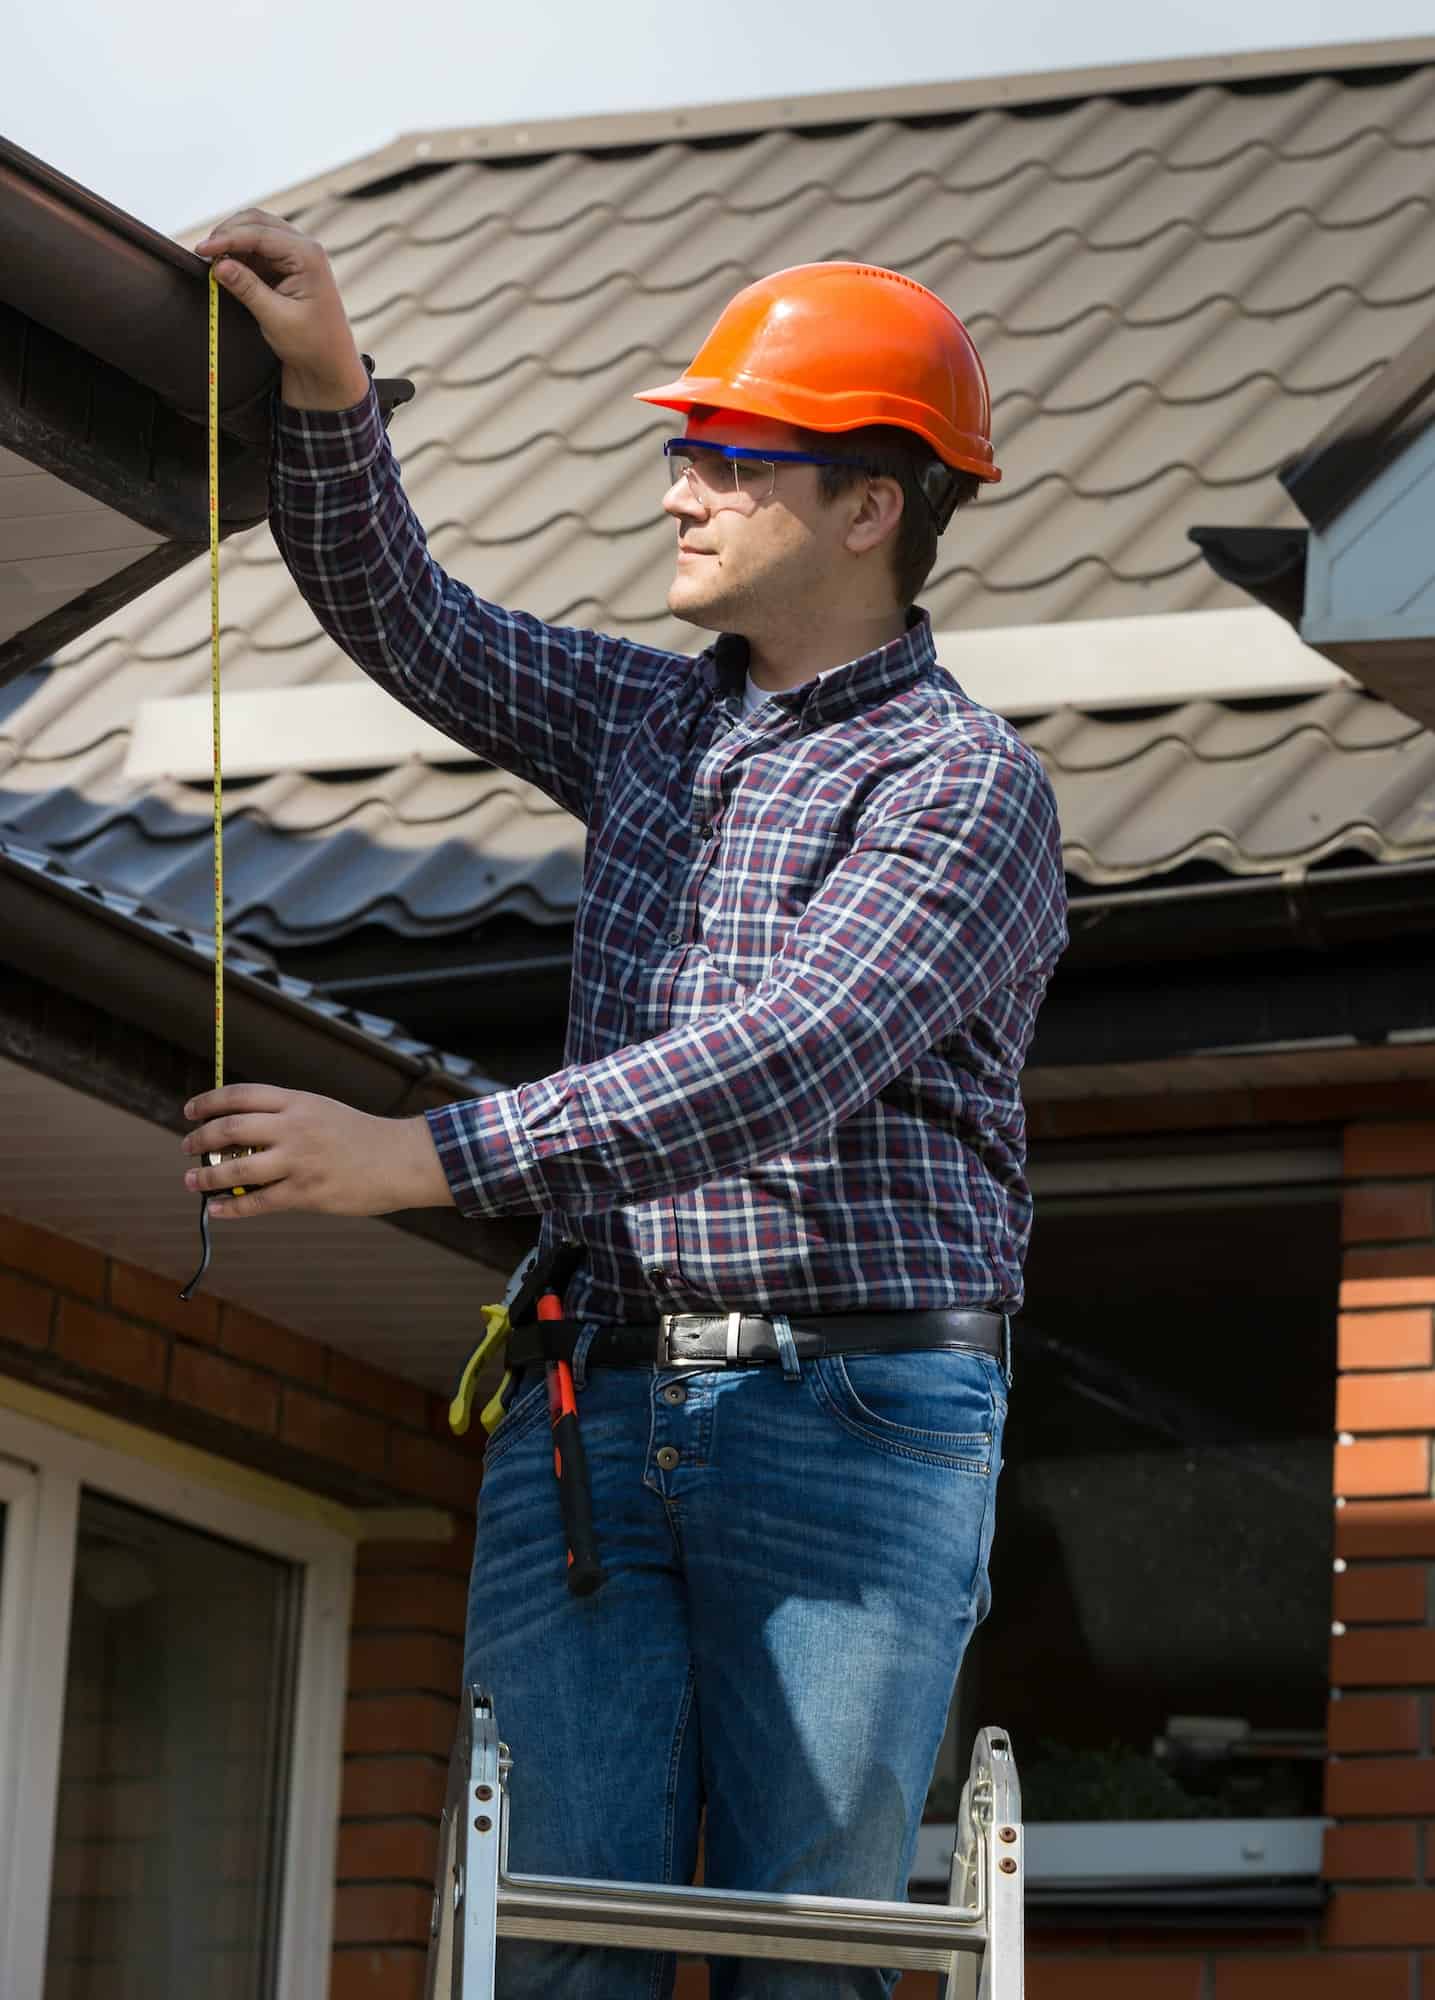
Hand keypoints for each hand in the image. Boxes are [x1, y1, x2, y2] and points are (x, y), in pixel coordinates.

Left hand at [181, 1084, 453, 1219]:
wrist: (400, 1159)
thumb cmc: (361, 1136)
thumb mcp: (322, 1111)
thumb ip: (286, 1116)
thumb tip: (241, 1132)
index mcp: (298, 1102)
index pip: (241, 1095)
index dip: (208, 1102)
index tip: (190, 1111)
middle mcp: (295, 1127)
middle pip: (231, 1128)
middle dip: (201, 1139)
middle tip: (187, 1147)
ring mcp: (300, 1161)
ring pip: (237, 1168)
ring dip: (207, 1176)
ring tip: (191, 1181)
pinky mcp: (306, 1192)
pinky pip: (258, 1202)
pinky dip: (231, 1207)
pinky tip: (216, 1209)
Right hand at [193, 210, 371, 410]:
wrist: (328, 365)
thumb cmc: (311, 344)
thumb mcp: (276, 318)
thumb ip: (247, 289)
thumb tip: (218, 265)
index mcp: (308, 255)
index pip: (260, 234)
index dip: (226, 238)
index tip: (201, 250)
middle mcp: (304, 248)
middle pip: (257, 222)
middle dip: (228, 234)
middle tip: (204, 253)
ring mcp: (296, 255)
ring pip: (255, 232)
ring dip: (232, 243)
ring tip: (213, 263)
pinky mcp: (287, 266)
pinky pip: (258, 250)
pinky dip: (239, 255)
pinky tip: (225, 268)